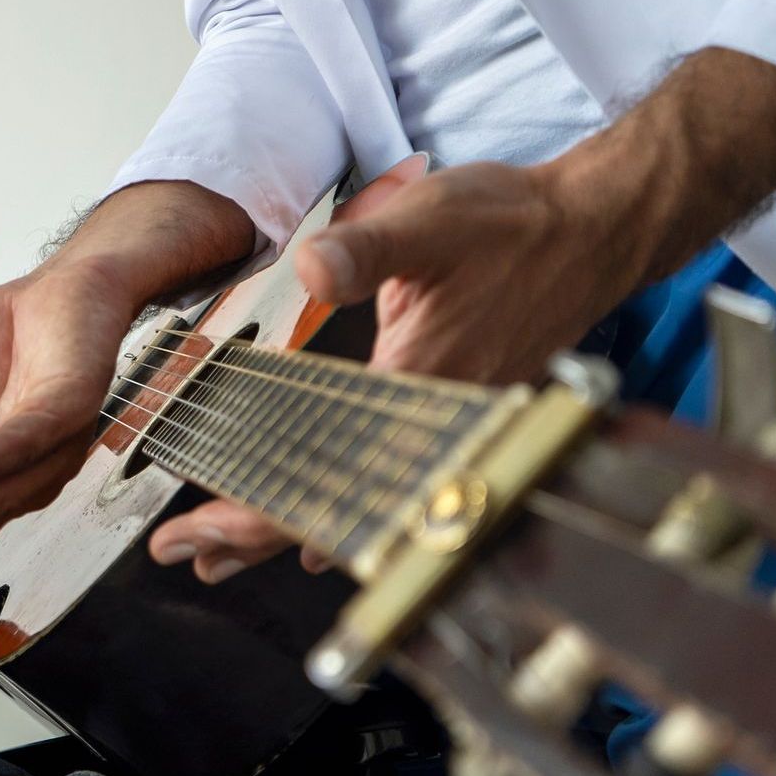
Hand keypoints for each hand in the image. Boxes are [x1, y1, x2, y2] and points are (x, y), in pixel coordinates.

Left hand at [142, 158, 643, 578]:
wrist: (594, 232)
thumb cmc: (515, 226)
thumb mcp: (428, 220)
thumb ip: (367, 248)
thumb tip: (314, 266)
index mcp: (416, 383)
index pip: (320, 476)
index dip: (252, 514)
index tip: (195, 532)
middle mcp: (434, 423)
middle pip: (331, 508)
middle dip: (251, 537)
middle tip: (181, 553)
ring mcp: (447, 428)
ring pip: (357, 502)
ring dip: (285, 527)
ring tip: (221, 555)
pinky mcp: (455, 419)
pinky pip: (385, 483)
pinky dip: (335, 504)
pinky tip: (308, 527)